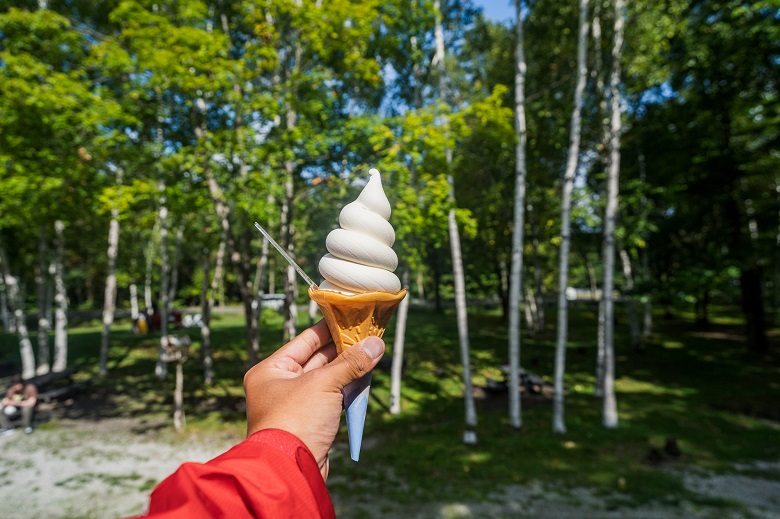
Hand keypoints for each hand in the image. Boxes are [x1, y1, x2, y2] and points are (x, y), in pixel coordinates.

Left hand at [244, 319, 384, 478]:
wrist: (289, 470)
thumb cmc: (295, 421)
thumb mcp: (324, 384)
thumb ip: (351, 362)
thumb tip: (376, 343)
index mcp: (270, 370)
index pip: (304, 340)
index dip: (329, 328)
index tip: (351, 317)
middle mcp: (279, 385)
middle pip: (316, 359)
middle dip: (343, 348)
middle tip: (368, 335)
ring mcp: (294, 405)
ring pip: (326, 379)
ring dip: (348, 368)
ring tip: (372, 352)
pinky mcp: (309, 422)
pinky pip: (331, 397)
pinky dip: (347, 388)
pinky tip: (364, 377)